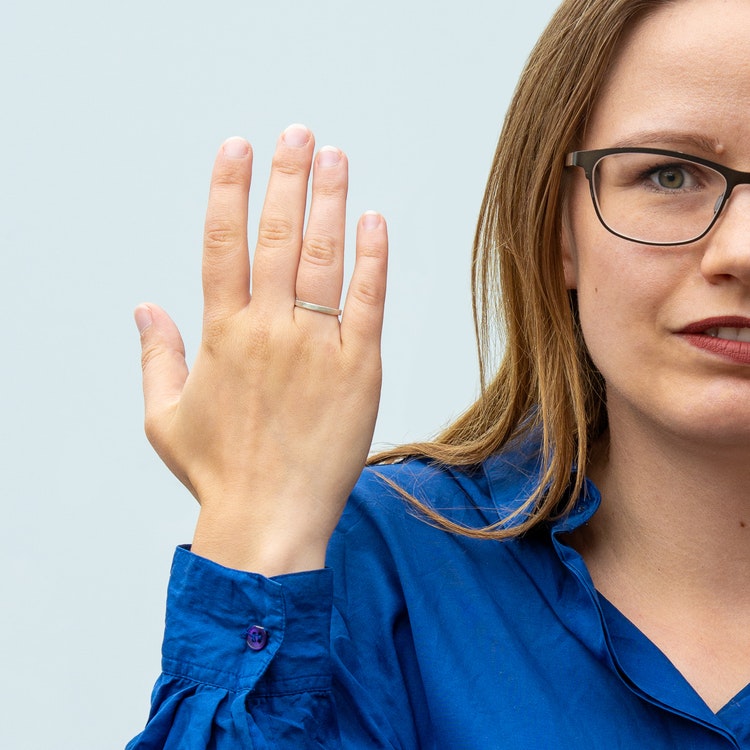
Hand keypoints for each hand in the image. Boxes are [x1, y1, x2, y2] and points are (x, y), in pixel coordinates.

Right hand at [134, 125, 387, 574]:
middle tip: (297, 134)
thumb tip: (143, 306)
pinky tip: (374, 221)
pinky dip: (372, 259)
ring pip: (324, 258)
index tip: (236, 148)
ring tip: (335, 158)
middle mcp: (270, 330)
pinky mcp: (361, 369)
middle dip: (286, 178)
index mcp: (222, 335)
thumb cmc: (218, 473)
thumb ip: (155, 356)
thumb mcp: (164, 417)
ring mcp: (319, 347)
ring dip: (329, 202)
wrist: (270, 522)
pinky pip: (368, 302)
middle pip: (278, 236)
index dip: (228, 190)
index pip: (221, 243)